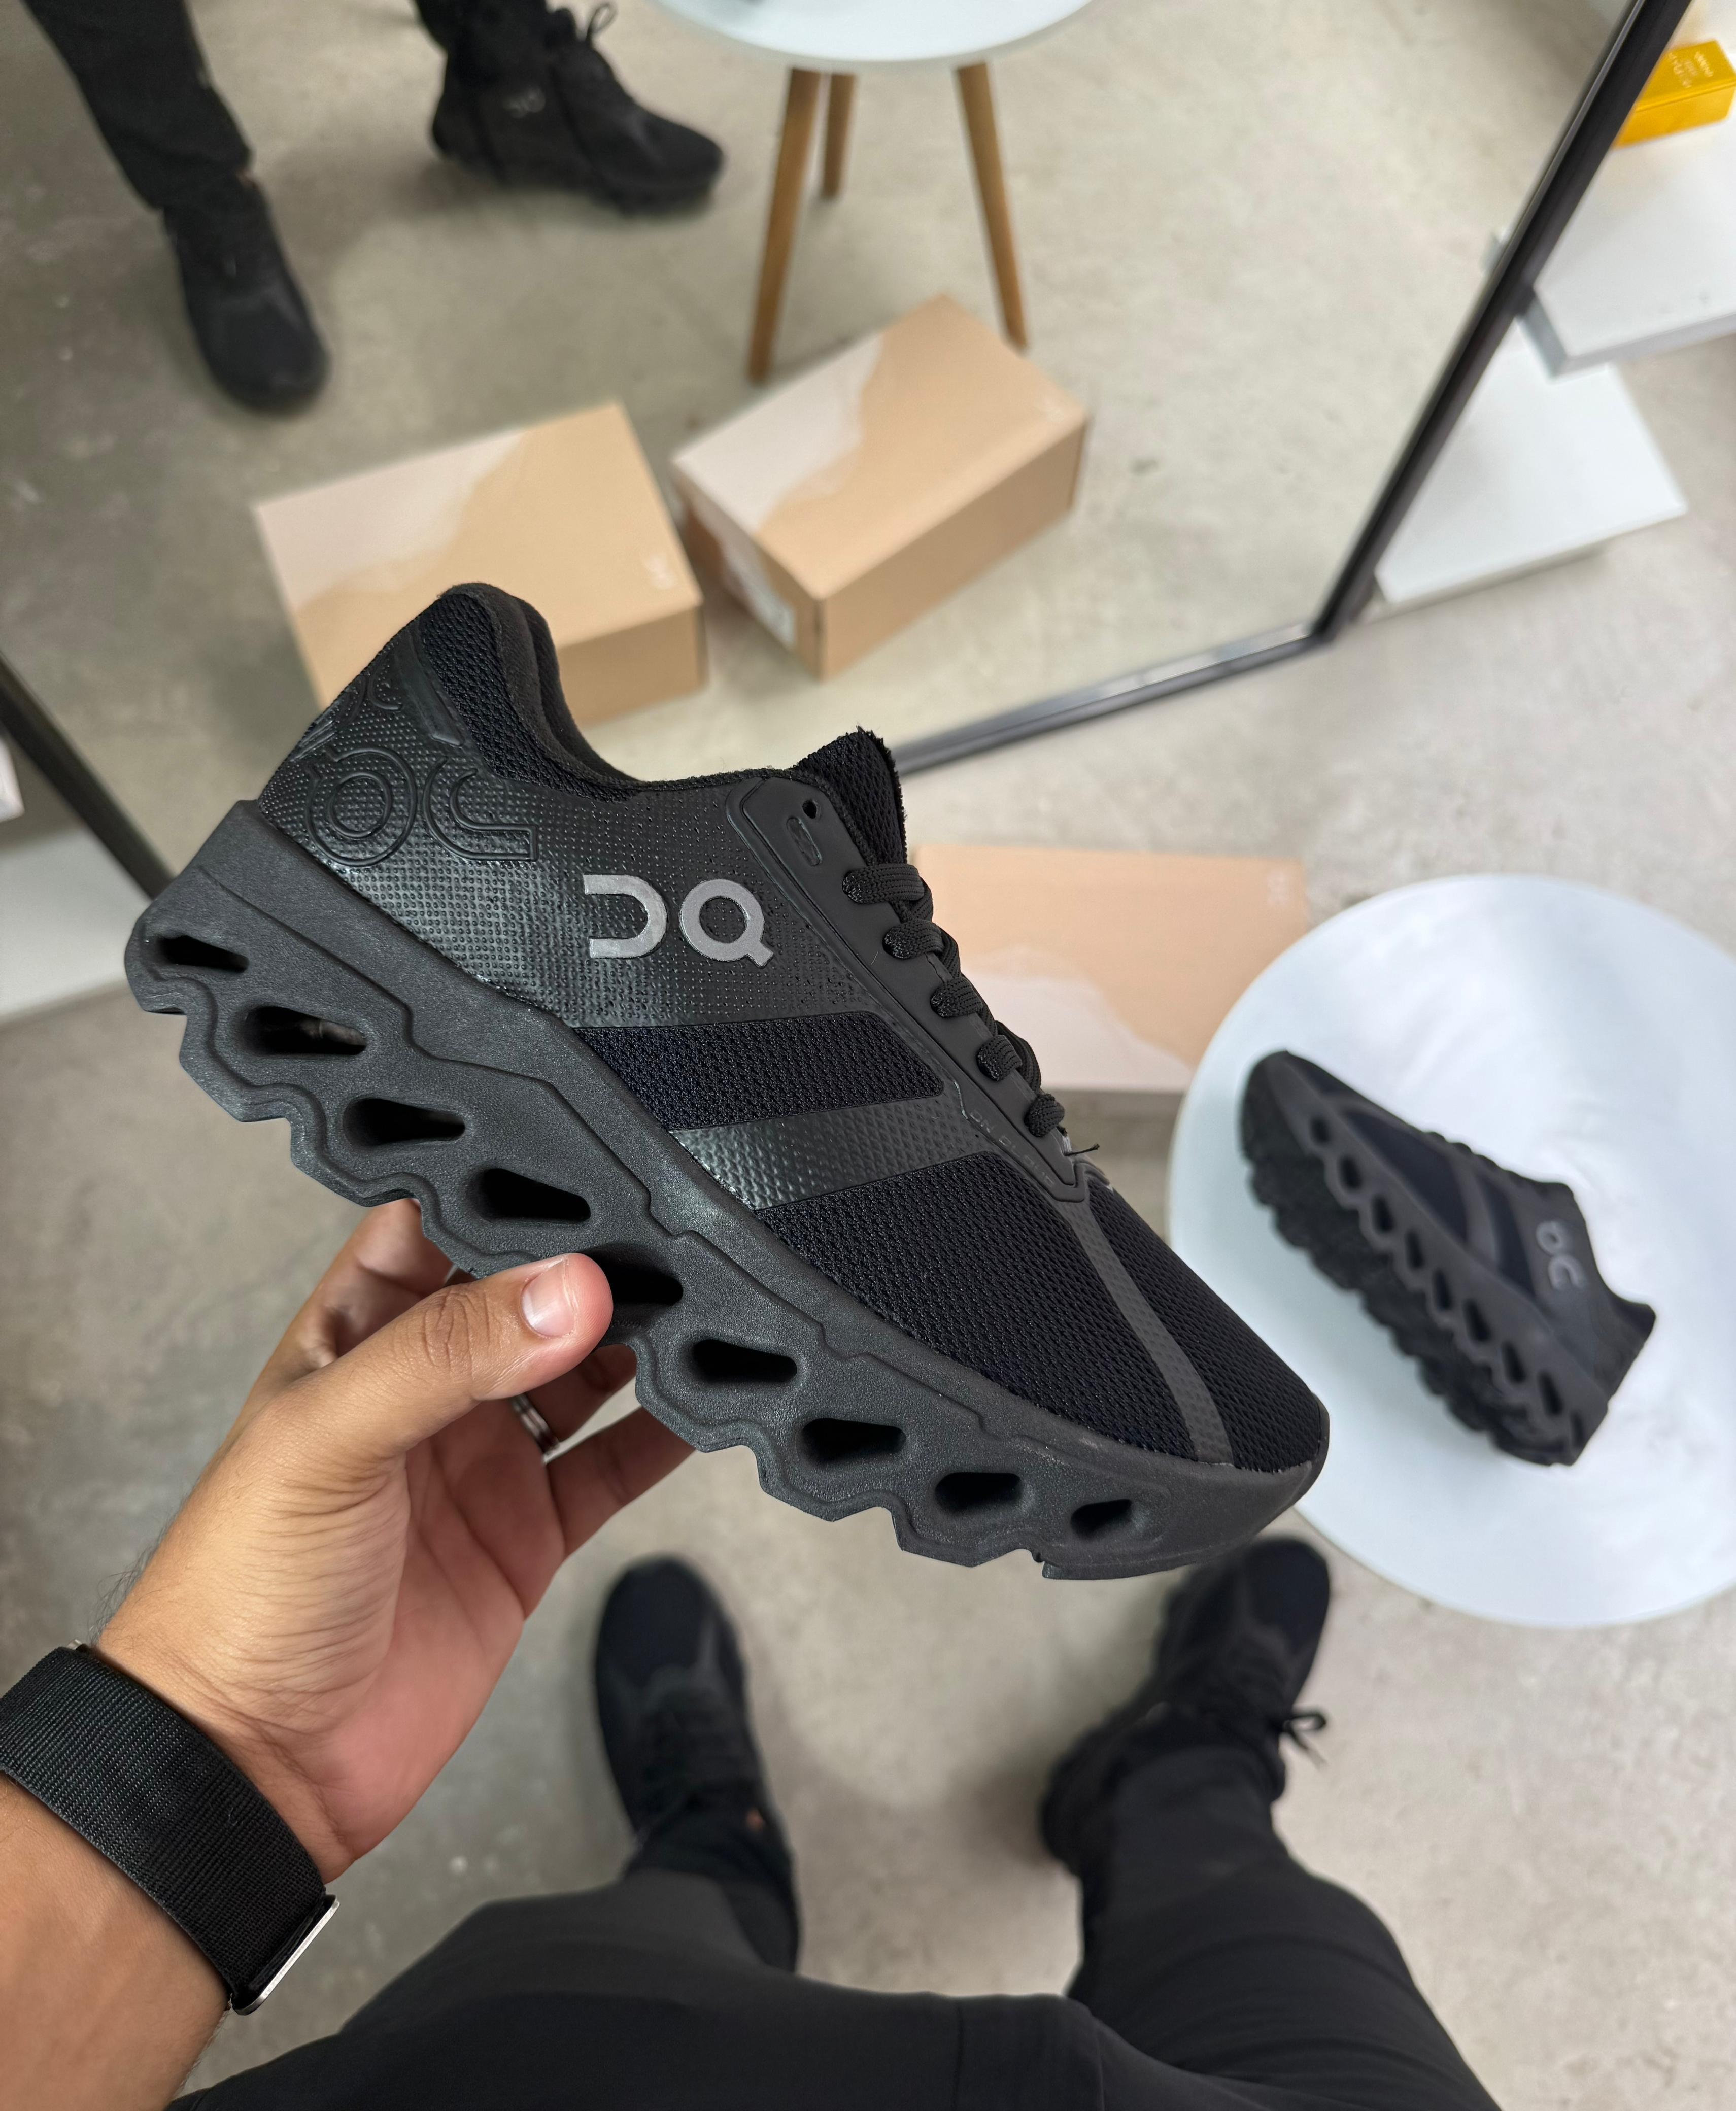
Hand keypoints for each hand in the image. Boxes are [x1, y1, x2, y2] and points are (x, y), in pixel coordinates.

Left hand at [98, 1200, 690, 1880]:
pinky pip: (612, 1466)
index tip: (591, 1152)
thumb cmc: (238, 1591)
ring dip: (641, 1338)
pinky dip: (666, 1435)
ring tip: (709, 1297)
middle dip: (594, 1260)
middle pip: (526, 1294)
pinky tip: (712, 1399)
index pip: (438, 1224)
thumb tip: (571, 1288)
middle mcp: (423, 1388)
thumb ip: (448, 1355)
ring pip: (582, 1371)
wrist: (254, 1766)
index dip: (506, 1186)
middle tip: (676, 1223)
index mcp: (353, 1337)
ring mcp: (480, 1461)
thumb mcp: (329, 1440)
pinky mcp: (526, 1534)